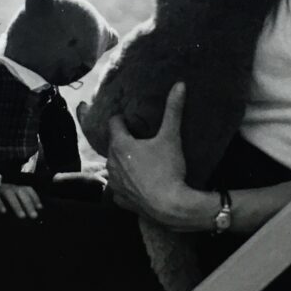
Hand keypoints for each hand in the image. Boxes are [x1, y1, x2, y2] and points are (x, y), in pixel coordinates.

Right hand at [0, 183, 42, 218]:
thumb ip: (20, 204)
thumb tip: (33, 212)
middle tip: (34, 216)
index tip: (40, 208)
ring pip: (9, 194)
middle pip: (20, 192)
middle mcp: (8, 187)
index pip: (27, 189)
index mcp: (15, 188)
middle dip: (28, 204)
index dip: (34, 197)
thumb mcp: (11, 201)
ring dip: (17, 205)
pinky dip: (0, 203)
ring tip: (22, 217)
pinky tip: (4, 212)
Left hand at [105, 83, 190, 225]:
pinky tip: (138, 183)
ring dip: (123, 162)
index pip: (114, 122)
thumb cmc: (168, 169)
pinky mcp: (119, 199)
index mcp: (120, 144)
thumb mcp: (171, 137)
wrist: (170, 206)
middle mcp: (111, 162)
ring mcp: (114, 182)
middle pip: (114, 145)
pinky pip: (119, 187)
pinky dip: (126, 183)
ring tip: (140, 161)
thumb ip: (173, 110)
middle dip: (124, 141)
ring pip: (114, 166)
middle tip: (141, 139)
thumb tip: (179, 84)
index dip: (123, 119)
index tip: (133, 119)